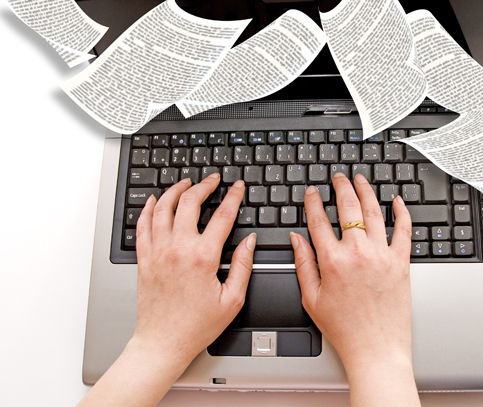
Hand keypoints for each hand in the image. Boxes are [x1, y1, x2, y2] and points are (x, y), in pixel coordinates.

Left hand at [134, 174, 255, 363]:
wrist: (163, 342)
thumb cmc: (196, 326)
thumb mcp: (232, 300)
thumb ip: (242, 266)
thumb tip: (249, 242)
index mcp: (202, 257)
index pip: (222, 216)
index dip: (233, 197)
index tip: (237, 187)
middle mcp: (178, 249)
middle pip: (190, 202)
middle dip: (204, 185)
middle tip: (212, 180)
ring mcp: (158, 252)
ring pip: (164, 208)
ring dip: (176, 190)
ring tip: (186, 182)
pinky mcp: (144, 259)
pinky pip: (142, 226)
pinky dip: (148, 209)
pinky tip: (155, 201)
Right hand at [290, 172, 418, 406]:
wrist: (375, 349)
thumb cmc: (344, 328)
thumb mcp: (311, 298)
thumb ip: (303, 264)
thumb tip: (296, 239)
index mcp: (333, 261)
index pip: (319, 220)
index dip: (313, 201)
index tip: (311, 192)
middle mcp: (358, 253)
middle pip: (348, 207)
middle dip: (341, 187)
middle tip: (338, 177)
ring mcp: (382, 255)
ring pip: (374, 212)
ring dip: (366, 191)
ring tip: (360, 180)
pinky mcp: (401, 263)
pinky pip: (404, 230)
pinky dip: (402, 212)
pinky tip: (397, 201)